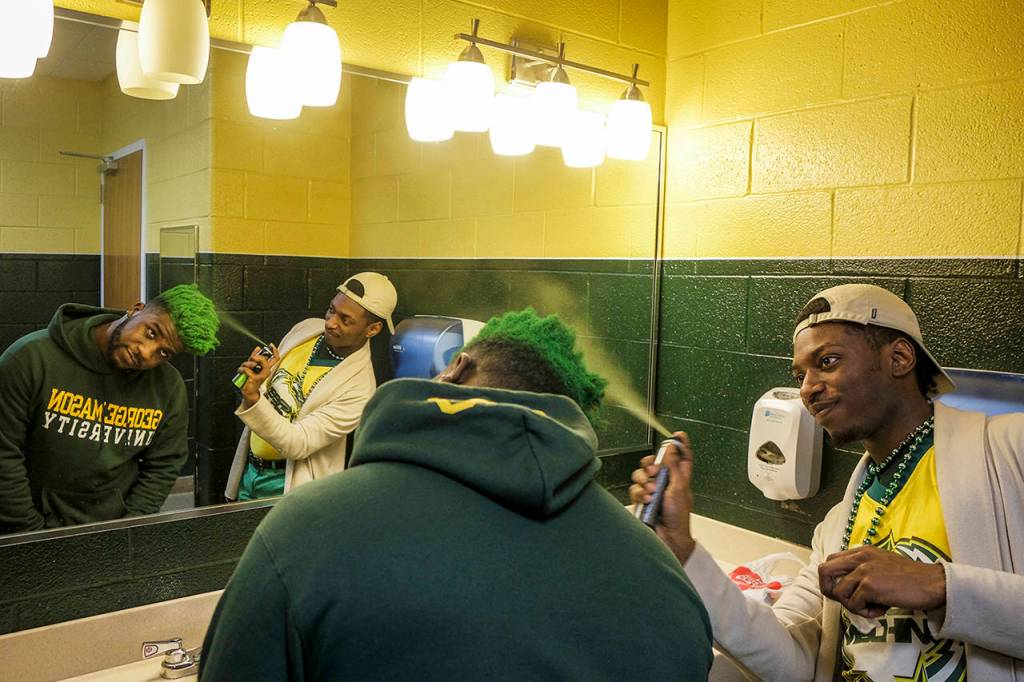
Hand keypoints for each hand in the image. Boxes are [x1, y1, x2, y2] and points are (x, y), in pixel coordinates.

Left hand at [238, 344, 278, 407]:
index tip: (271, 345)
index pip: (275, 359)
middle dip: (256, 356)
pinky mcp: (255, 379)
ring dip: (246, 364)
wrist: (249, 392)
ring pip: (254, 364)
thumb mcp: (253, 366)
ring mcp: (261, 376)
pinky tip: (241, 371)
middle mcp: (266, 372)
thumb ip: (255, 356)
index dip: (275, 351)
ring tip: (243, 367)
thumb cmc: (251, 380)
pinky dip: (242, 369)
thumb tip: (258, 348)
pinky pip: (247, 370)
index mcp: (266, 368)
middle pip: (265, 360)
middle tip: (252, 357)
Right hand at [629, 431, 696, 563]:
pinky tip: (647, 500)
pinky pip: (635, 488)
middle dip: (651, 464)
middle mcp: (666, 482)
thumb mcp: (678, 488)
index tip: (678, 434)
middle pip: (655, 462)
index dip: (680, 444)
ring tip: (652, 492)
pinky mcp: (642, 499)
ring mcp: (652, 490)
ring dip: (645, 482)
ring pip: (641, 475)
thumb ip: (673, 466)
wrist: (668, 538)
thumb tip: (672, 447)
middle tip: (654, 472)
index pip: (682, 456)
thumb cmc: (678, 517)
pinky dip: (639, 493)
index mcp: (680, 477)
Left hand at [818, 545, 946, 617]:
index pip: (831, 561)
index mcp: (862, 551)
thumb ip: (863, 568)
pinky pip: (853, 605)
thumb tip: (844, 585)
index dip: (832, 579)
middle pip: (824, 571)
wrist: (933, 583)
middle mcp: (860, 558)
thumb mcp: (882, 564)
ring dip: (853, 606)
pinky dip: (866, 613)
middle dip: (830, 591)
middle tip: (849, 601)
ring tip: (874, 606)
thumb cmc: (910, 578)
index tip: (846, 591)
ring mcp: (864, 571)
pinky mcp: (870, 586)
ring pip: (839, 593)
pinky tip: (882, 609)